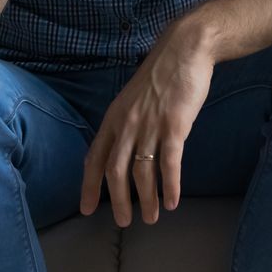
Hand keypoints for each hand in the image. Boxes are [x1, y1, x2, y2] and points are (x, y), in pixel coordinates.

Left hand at [80, 27, 214, 225]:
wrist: (184, 49)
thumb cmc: (161, 74)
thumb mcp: (132, 98)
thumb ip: (126, 123)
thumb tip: (123, 149)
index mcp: (114, 118)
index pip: (94, 158)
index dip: (89, 185)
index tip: (86, 209)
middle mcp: (127, 124)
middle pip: (115, 172)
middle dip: (119, 201)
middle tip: (124, 222)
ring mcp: (150, 126)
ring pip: (142, 172)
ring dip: (147, 199)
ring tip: (152, 217)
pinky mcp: (174, 126)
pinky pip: (169, 163)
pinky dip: (170, 186)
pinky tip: (174, 201)